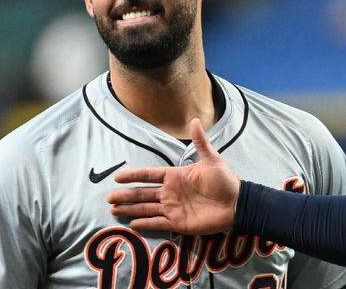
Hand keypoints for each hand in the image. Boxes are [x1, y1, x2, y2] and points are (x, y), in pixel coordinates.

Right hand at [107, 118, 239, 234]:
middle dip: (126, 195)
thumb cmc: (224, 181)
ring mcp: (173, 208)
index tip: (118, 176)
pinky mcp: (178, 222)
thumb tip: (194, 120)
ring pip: (146, 208)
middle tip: (109, 197)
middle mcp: (170, 192)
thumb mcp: (212, 159)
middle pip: (143, 193)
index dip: (134, 175)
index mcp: (176, 176)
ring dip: (130, 209)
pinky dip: (144, 223)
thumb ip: (201, 142)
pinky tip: (132, 223)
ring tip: (114, 209)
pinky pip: (157, 223)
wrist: (236, 204)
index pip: (149, 175)